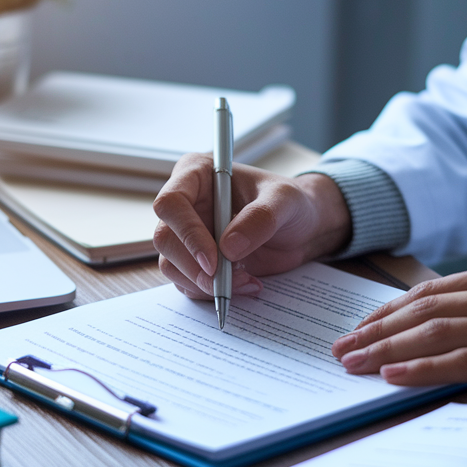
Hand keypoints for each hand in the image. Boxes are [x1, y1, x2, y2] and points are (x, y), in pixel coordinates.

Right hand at [152, 154, 350, 298]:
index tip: (214, 260)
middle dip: (195, 267)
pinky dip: (212, 292)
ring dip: (205, 283)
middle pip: (165, 239)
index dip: (187, 233)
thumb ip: (260, 218)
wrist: (301, 228)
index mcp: (196, 174)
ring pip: (172, 265)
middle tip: (228, 281)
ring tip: (246, 280)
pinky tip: (245, 284)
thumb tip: (228, 248)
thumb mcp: (285, 202)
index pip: (171, 203)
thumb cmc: (290, 203)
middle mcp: (185, 203)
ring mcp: (187, 234)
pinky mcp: (195, 260)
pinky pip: (187, 282)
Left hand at [332, 260, 466, 412]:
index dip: (390, 310)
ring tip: (354, 364)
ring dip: (388, 349)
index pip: (433, 290)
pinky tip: (394, 376)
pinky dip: (423, 367)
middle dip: (376, 330)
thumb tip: (451, 333)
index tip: (360, 328)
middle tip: (340, 350)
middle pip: (425, 308)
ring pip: (437, 331)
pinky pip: (465, 359)